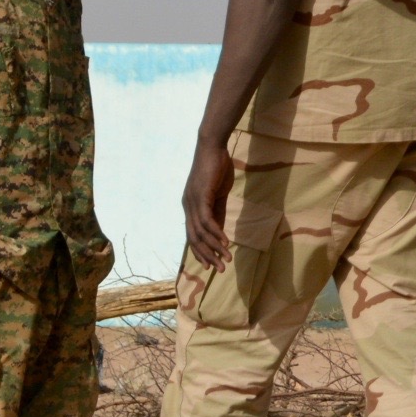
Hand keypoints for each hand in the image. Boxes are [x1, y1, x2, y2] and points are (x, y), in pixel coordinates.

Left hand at [183, 138, 236, 270]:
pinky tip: (225, 242)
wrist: (212, 147)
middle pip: (194, 239)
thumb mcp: (218, 194)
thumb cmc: (216, 168)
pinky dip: (216, 233)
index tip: (212, 264)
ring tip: (226, 259)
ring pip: (201, 233)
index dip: (201, 251)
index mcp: (191, 206)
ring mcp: (192, 202)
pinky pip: (207, 221)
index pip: (193, 235)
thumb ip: (218, 211)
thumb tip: (220, 229)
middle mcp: (188, 207)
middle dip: (207, 255)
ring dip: (214, 248)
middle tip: (220, 269)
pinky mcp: (201, 197)